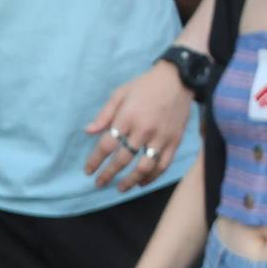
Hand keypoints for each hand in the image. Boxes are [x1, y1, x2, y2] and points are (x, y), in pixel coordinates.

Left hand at [82, 63, 192, 191]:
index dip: (96, 160)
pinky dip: (152, 178)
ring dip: (130, 181)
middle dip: (108, 174)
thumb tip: (88, 132)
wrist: (178, 79)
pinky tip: (142, 183)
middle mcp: (143, 130)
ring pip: (144, 168)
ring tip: (120, 188)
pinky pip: (162, 166)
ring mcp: (160, 138)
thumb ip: (104, 114)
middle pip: (123, 159)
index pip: (107, 145)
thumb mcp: (120, 93)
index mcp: (127, 116)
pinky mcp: (174, 142)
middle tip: (99, 183)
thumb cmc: (145, 85)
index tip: (88, 171)